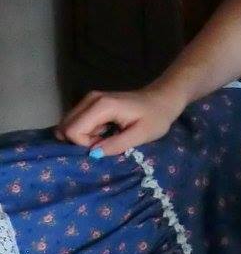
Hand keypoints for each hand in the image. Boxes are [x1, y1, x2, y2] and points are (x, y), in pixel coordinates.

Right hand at [53, 84, 182, 157]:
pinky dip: (86, 132)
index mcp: (102, 106)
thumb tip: (93, 154)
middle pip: (65, 127)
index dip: (84, 145)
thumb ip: (116, 145)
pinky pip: (77, 122)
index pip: (73, 130)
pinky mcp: (91, 103)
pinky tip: (104, 132)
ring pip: (69, 125)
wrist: (163, 99)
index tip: (104, 145)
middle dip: (80, 142)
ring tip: (106, 138)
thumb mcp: (141, 135)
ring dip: (83, 138)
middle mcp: (90, 99)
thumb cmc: (156, 117)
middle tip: (104, 143)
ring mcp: (89, 99)